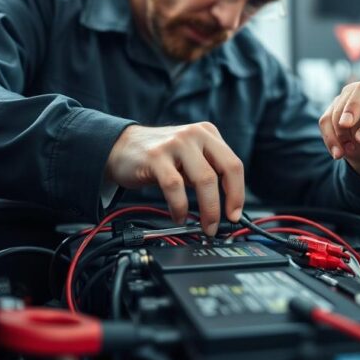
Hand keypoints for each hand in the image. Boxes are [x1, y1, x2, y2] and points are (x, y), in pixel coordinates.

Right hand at [104, 123, 243, 235]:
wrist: (120, 146)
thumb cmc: (159, 156)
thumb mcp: (189, 155)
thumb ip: (208, 171)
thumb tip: (227, 205)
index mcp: (207, 133)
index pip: (234, 164)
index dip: (238, 193)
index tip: (235, 214)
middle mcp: (194, 135)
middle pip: (225, 170)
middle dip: (228, 202)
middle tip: (223, 223)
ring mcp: (176, 144)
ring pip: (204, 180)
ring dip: (208, 209)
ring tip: (205, 225)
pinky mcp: (156, 157)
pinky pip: (175, 187)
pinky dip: (180, 207)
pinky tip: (179, 216)